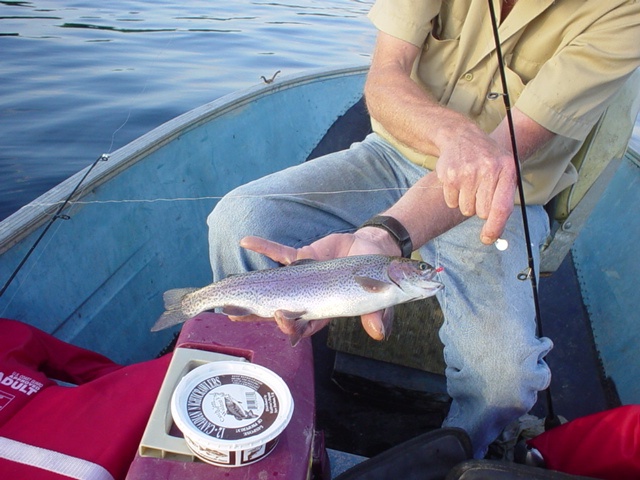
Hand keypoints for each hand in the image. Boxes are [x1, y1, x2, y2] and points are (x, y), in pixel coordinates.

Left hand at [229, 231, 398, 339]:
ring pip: (272, 289)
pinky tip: (245, 241)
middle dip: (257, 315)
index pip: (304, 324)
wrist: (373, 247)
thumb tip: (379, 333)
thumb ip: (376, 313)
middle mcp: (308, 298)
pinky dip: (264, 247)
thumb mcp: (380, 295)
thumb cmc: (377, 275)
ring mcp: (301, 279)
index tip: (282, 319)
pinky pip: (279, 254)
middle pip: (279, 311)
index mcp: (326, 310)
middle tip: (236, 315)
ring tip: (226, 301)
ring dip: (249, 294)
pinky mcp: (300, 260)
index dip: (290, 326)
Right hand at [435, 125, 516, 243]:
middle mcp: (488, 169)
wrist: (462, 137)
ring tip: (469, 183)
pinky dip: (454, 197)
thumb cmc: (487, 159)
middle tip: (479, 193)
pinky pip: (452, 202)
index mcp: (507, 169)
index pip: (501, 208)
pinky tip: (458, 181)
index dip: (495, 228)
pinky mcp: (450, 175)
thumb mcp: (504, 170)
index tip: (488, 239)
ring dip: (466, 202)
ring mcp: (467, 172)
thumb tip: (494, 234)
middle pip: (482, 212)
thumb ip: (503, 200)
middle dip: (479, 208)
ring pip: (466, 209)